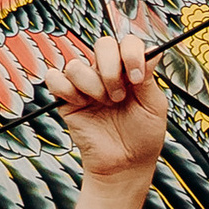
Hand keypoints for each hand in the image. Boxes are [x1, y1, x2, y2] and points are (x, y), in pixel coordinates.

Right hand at [49, 29, 170, 180]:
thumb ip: (149, 77)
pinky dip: (67, 89)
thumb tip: (151, 51)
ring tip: (104, 105)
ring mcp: (86, 84)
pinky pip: (54, 78)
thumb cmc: (142, 137)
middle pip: (103, 44)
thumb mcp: (154, 106)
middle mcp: (108, 72)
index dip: (131, 54)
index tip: (136, 78)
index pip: (128, 43)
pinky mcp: (67, 98)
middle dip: (111, 69)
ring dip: (92, 85)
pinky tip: (82, 104)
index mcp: (130, 70)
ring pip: (77, 64)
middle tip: (119, 96)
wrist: (125, 164)